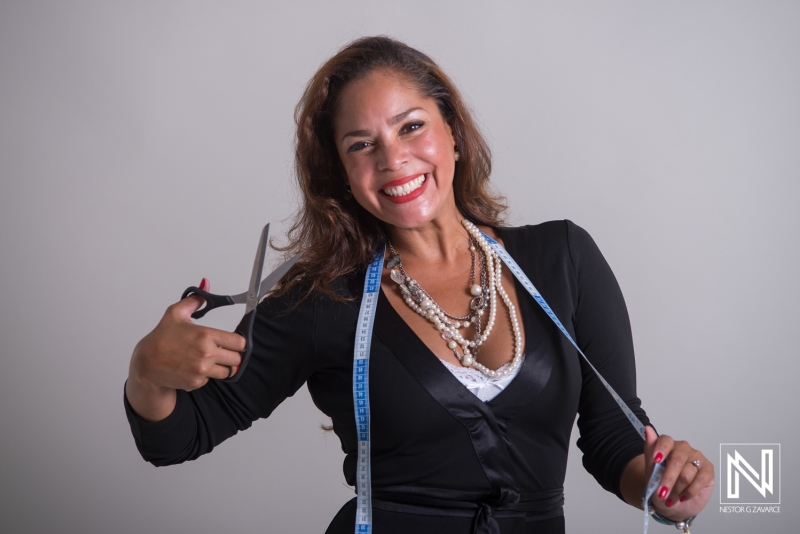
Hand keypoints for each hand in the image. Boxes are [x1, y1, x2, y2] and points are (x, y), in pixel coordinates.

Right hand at [127, 278, 245, 420]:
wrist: (147, 364)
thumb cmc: (160, 338)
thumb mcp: (175, 314)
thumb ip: (194, 300)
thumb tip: (205, 284)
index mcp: (205, 336)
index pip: (239, 342)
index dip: (238, 342)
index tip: (232, 341)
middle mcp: (206, 354)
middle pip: (237, 358)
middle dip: (231, 354)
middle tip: (221, 350)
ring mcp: (202, 370)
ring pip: (228, 371)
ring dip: (222, 366)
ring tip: (208, 359)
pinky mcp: (197, 382)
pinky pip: (211, 379)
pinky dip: (207, 375)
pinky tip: (195, 367)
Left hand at [643, 426, 714, 521]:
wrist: (670, 503)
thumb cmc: (659, 485)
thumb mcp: (650, 471)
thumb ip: (650, 451)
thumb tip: (647, 429)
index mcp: (668, 445)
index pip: (666, 440)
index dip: (661, 449)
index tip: (656, 460)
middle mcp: (683, 449)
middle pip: (677, 460)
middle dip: (668, 479)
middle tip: (662, 492)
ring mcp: (697, 458)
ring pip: (687, 473)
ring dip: (677, 489)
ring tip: (671, 496)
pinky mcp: (708, 470)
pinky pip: (700, 480)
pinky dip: (689, 492)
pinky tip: (684, 496)